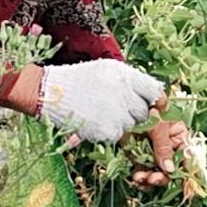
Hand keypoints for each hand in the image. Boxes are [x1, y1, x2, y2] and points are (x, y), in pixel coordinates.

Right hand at [36, 59, 163, 144]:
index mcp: (124, 75)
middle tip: (114, 108)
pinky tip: (93, 122)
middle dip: (133, 112)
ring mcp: (115, 112)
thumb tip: (155, 95)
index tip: (155, 106)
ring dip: (120, 123)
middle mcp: (123, 92)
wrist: (50, 92)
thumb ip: (130, 81)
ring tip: (99, 113)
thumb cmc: (78, 80)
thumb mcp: (106, 70)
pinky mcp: (107, 129)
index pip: (154, 90)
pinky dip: (108, 133)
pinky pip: (117, 136)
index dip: (156, 100)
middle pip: (143, 111)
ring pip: (130, 125)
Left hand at [130, 95, 186, 190]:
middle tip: (154, 179)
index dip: (184, 169)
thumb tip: (169, 169)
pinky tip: (136, 179)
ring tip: (140, 178)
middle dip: (163, 175)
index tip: (180, 180)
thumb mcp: (157, 126)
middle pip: (171, 167)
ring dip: (150, 178)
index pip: (186, 155)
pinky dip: (141, 178)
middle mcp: (168, 145)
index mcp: (178, 135)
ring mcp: (153, 152)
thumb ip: (163, 147)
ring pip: (157, 172)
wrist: (121, 103)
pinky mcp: (138, 156)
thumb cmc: (144, 109)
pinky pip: (143, 171)